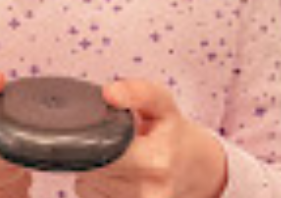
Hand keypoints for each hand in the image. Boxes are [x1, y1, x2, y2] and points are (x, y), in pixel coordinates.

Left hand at [76, 79, 226, 197]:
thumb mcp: (160, 103)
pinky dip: (96, 183)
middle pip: (90, 168)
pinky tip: (115, 173)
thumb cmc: (171, 131)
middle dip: (94, 150)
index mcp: (155, 163)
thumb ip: (135, 92)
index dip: (91, 138)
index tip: (98, 129)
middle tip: (113, 140)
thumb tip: (108, 93)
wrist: (193, 169)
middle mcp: (147, 193)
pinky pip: (90, 195)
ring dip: (94, 167)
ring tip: (118, 156)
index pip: (102, 152)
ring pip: (86, 183)